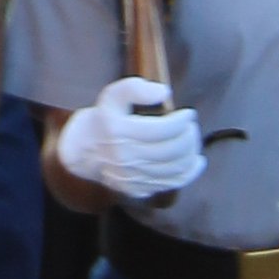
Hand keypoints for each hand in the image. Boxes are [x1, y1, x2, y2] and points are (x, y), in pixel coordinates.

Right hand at [58, 77, 205, 202]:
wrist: (82, 151)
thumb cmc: (103, 119)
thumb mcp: (112, 95)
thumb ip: (135, 88)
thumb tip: (163, 93)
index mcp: (118, 131)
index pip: (160, 130)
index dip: (181, 122)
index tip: (189, 114)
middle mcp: (125, 156)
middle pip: (170, 151)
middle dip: (189, 137)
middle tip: (192, 127)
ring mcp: (131, 176)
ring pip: (173, 170)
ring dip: (191, 154)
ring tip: (193, 141)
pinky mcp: (137, 189)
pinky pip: (169, 184)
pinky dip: (188, 174)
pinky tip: (195, 162)